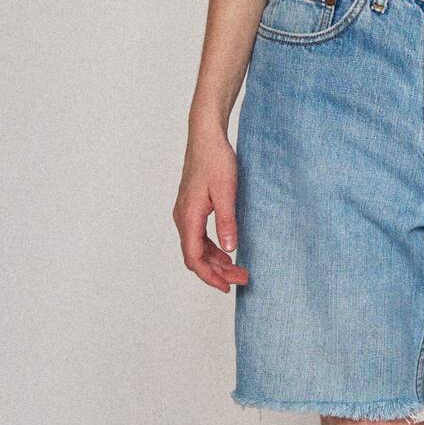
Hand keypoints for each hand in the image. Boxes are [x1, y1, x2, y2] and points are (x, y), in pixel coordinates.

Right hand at [173, 122, 249, 291]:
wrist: (206, 137)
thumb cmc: (216, 160)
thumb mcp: (226, 192)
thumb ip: (227, 221)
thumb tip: (229, 249)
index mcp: (188, 217)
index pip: (194, 258)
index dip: (210, 276)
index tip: (227, 287)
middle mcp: (182, 218)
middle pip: (195, 256)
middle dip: (217, 272)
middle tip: (241, 279)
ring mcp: (185, 213)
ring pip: (197, 247)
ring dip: (216, 261)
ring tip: (238, 269)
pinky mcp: (192, 207)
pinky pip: (199, 236)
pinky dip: (212, 248)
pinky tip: (227, 250)